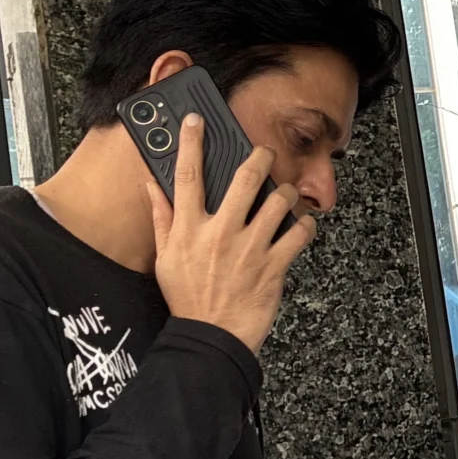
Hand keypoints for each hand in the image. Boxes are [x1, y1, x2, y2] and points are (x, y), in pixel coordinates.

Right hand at [148, 114, 315, 354]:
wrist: (210, 336)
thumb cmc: (187, 299)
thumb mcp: (164, 259)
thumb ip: (161, 220)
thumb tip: (152, 188)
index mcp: (188, 229)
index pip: (187, 176)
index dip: (191, 143)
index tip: (196, 122)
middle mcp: (220, 233)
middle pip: (244, 179)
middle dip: (259, 158)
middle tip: (264, 153)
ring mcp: (250, 248)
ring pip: (277, 201)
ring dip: (286, 192)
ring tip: (285, 195)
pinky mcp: (274, 266)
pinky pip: (299, 235)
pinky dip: (305, 225)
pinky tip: (302, 224)